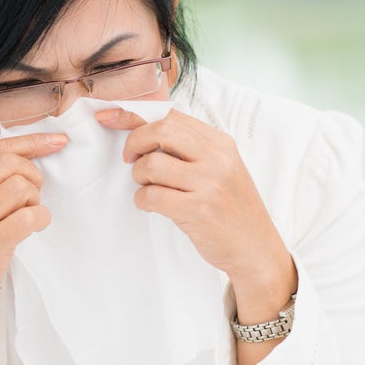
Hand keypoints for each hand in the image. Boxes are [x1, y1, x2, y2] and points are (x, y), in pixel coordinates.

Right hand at [0, 132, 67, 346]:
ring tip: (28, 216)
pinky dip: (41, 218)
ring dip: (36, 200)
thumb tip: (21, 160)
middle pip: (11, 163)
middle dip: (34, 176)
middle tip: (32, 197)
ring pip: (22, 187)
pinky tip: (35, 227)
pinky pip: (30, 215)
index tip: (56, 142)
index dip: (31, 142)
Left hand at [95, 107, 295, 318]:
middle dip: (134, 143)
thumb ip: (189, 148)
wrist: (256, 248)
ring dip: (139, 177)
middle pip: (160, 131)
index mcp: (220, 143)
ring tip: (148, 187)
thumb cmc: (231, 208)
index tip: (109, 118)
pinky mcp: (199, 210)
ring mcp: (210, 184)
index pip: (170, 116)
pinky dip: (142, 200)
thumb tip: (143, 130)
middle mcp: (217, 158)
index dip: (133, 116)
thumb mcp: (220, 168)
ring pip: (152, 165)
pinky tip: (150, 205)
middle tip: (130, 160)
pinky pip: (152, 196)